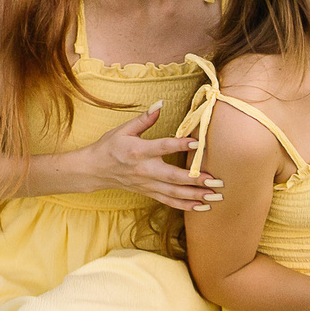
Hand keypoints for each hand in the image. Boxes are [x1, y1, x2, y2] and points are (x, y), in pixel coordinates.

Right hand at [68, 103, 221, 211]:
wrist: (94, 170)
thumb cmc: (109, 147)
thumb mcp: (123, 129)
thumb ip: (144, 119)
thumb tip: (160, 104)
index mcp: (138, 151)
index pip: (163, 147)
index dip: (180, 145)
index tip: (198, 144)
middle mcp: (144, 170)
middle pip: (173, 177)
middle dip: (196, 180)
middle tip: (216, 180)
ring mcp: (147, 184)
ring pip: (174, 193)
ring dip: (196, 195)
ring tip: (215, 195)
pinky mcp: (148, 192)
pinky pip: (169, 202)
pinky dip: (186, 206)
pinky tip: (202, 206)